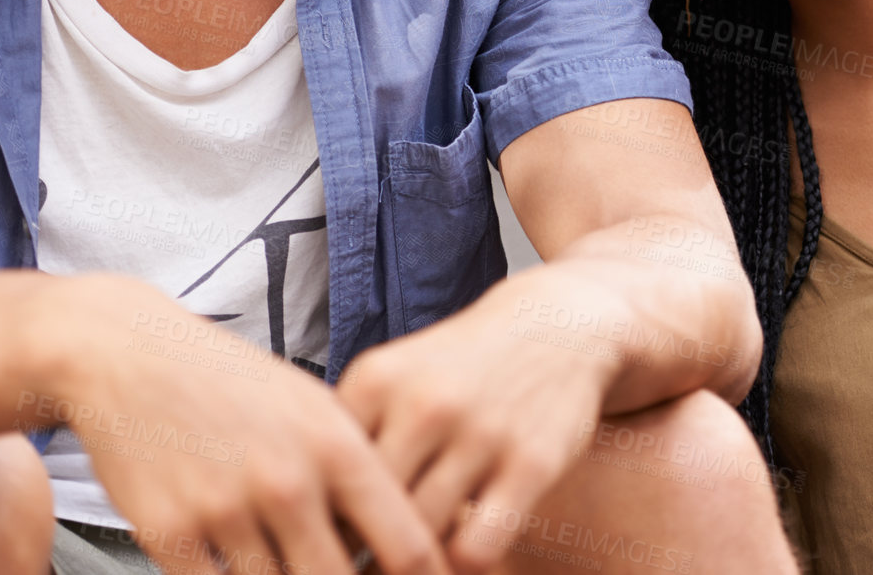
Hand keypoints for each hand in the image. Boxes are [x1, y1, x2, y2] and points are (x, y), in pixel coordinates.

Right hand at [31, 274, 450, 574]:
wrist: (134, 355)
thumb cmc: (236, 384)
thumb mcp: (313, 408)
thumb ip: (356, 472)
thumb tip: (402, 540)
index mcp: (338, 446)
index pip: (407, 546)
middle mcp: (289, 481)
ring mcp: (229, 511)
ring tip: (290, 564)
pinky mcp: (169, 535)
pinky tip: (239, 565)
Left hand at [337, 267, 618, 574]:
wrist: (559, 322)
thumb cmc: (463, 365)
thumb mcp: (398, 375)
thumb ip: (354, 432)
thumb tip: (314, 521)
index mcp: (378, 380)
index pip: (324, 475)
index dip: (326, 516)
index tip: (333, 530)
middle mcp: (425, 404)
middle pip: (367, 514)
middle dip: (364, 548)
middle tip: (372, 555)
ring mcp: (480, 433)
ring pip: (418, 539)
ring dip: (414, 561)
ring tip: (414, 560)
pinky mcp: (531, 464)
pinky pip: (476, 548)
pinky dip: (463, 562)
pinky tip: (464, 547)